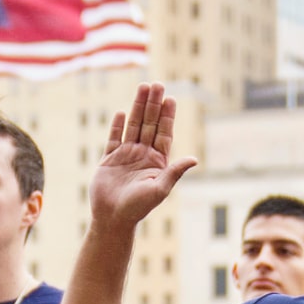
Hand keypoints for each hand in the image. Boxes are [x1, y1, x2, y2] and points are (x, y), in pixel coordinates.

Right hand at [90, 82, 197, 229]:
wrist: (112, 219)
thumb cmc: (138, 208)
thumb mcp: (160, 189)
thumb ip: (175, 172)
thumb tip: (194, 159)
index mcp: (157, 162)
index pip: (164, 133)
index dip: (167, 116)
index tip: (171, 98)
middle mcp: (143, 155)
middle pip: (149, 124)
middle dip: (153, 104)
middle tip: (157, 84)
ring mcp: (126, 156)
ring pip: (133, 126)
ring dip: (137, 107)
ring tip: (142, 87)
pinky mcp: (109, 160)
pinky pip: (114, 138)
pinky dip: (117, 125)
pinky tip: (122, 112)